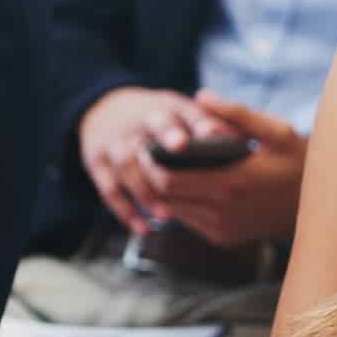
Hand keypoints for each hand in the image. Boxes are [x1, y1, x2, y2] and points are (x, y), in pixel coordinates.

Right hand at [78, 87, 237, 233]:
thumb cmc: (158, 117)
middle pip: (145, 138)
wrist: (104, 108)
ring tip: (166, 215)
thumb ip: (209, 123)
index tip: (195, 141)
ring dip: (146, 192)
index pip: (176, 114)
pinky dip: (125, 211)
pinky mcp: (96, 163)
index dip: (185, 127)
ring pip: (127, 166)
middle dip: (161, 155)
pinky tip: (143, 228)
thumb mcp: (181, 110)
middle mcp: (136, 123)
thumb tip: (241, 145)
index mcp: (163, 107)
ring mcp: (113, 142)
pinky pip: (109, 189)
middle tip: (178, 175)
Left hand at [137, 91, 306, 247]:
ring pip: (171, 212)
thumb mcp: (276, 130)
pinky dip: (180, 203)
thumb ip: (236, 112)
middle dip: (150, 175)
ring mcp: (223, 230)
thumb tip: (200, 96)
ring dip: (163, 190)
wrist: (324, 206)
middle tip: (147, 152)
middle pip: (163, 198)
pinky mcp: (224, 238)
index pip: (169, 180)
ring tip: (165, 164)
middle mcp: (224, 212)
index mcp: (233, 182)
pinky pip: (188, 221)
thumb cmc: (299, 161)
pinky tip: (187, 182)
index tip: (146, 143)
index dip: (149, 162)